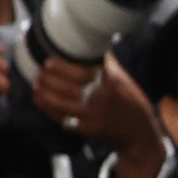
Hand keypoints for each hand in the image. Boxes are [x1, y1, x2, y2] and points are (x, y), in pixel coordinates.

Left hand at [30, 42, 168, 177]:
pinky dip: (49, 108)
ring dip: (46, 93)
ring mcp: (94, 117)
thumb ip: (106, 63)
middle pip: (70, 88)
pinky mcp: (88, 131)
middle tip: (40, 70)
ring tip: (37, 83)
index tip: (49, 61)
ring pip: (63, 104)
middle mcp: (103, 100)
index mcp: (112, 83)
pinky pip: (63, 118)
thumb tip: (90, 43)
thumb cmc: (131, 103)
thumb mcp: (123, 80)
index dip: (62, 67)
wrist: (139, 135)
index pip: (83, 72)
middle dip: (50, 79)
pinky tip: (40, 99)